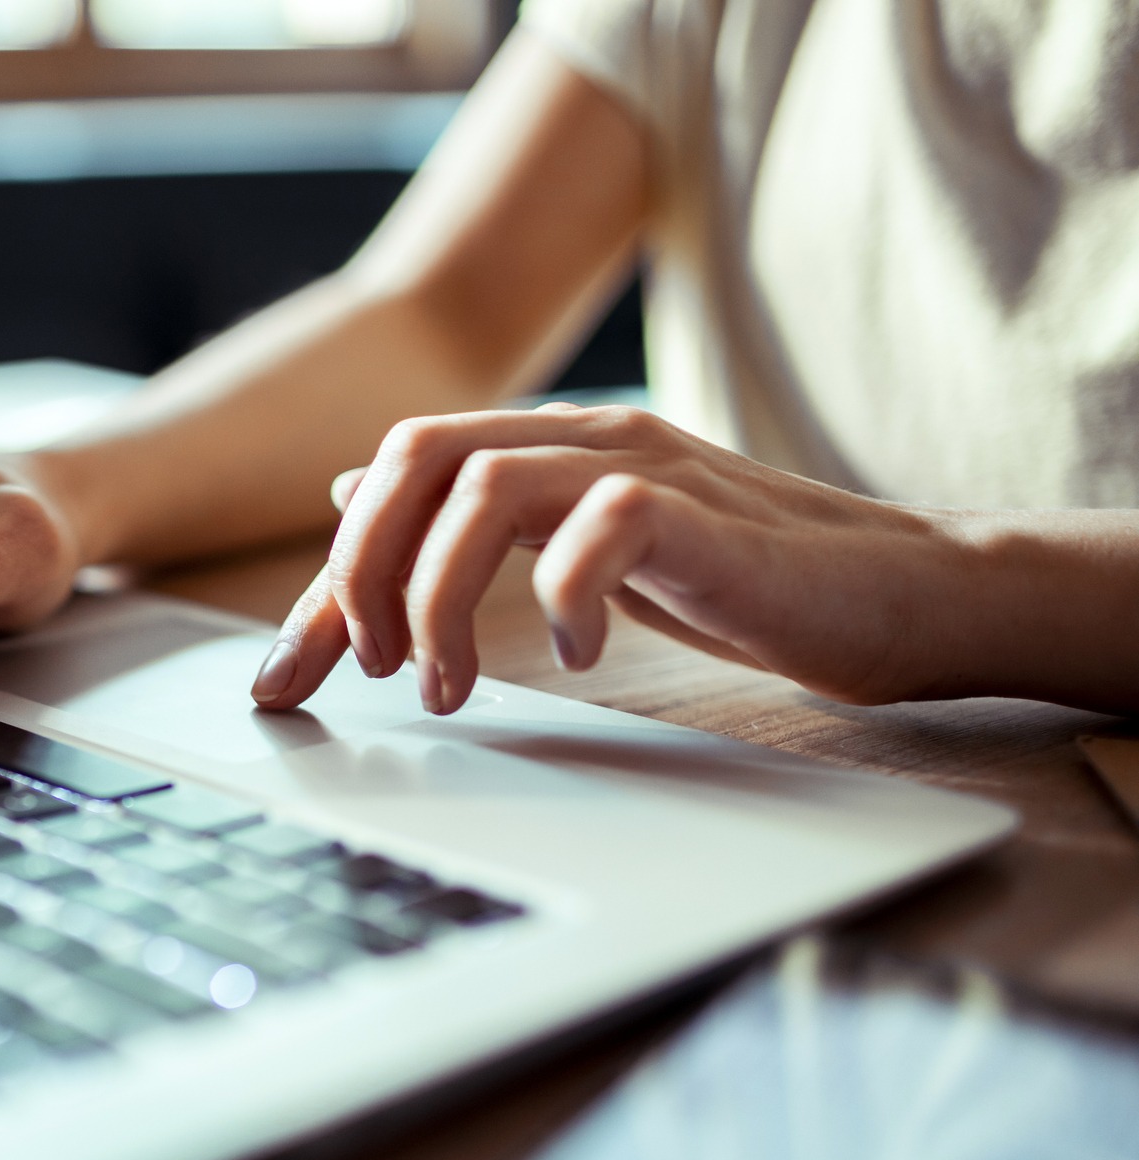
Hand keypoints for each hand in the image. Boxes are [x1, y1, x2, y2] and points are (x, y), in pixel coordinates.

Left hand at [249, 404, 971, 712]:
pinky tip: (578, 657)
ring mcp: (647, 469)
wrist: (905, 594)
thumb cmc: (745, 584)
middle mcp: (585, 441)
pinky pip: (604, 526)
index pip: (394, 475)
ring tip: (445, 686)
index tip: (286, 680)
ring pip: (486, 486)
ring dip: (439, 596)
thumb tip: (356, 484)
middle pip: (417, 456)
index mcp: (545, 449)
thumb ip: (478, 517)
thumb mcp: (581, 548)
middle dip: (362, 570)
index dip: (324, 577)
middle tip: (373, 669)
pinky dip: (564, 597)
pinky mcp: (708, 518)